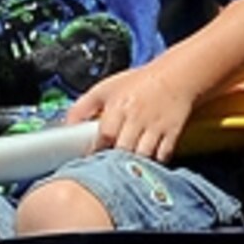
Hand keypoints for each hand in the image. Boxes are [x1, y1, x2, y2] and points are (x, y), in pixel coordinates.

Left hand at [63, 66, 195, 162]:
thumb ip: (83, 107)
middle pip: (123, 148)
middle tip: (108, 168)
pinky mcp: (172, 132)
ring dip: (133, 164)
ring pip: (142, 155)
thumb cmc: (139, 83)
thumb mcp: (105, 88)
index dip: (96, 150)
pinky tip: (146, 163)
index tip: (91, 159)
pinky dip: (154, 162)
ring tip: (125, 168)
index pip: (104, 135)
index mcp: (118, 106)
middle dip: (114, 161)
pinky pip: (162, 155)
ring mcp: (155, 126)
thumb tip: (67, 126)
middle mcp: (137, 117)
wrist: (176, 76)